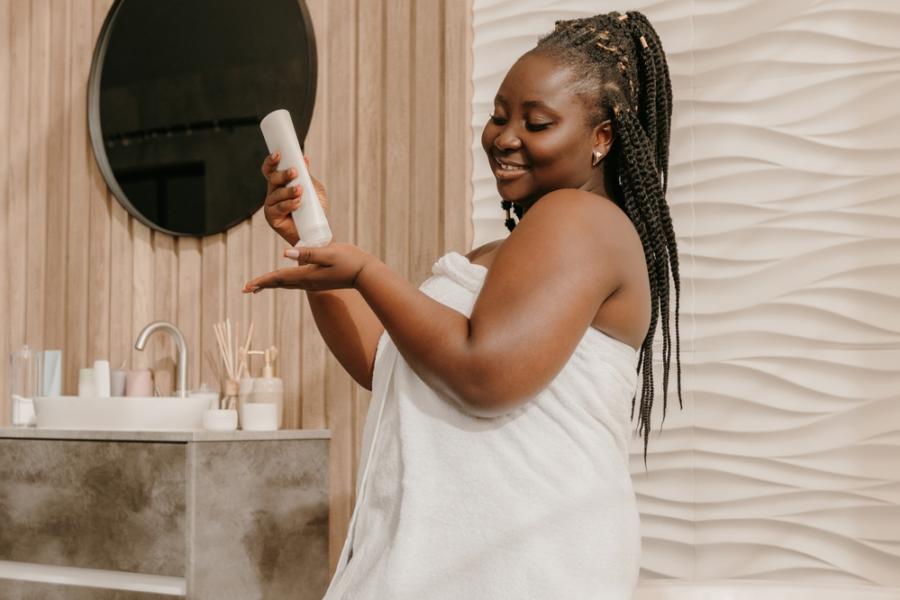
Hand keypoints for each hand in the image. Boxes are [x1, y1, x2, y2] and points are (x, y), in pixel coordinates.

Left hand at [243, 242, 373, 292]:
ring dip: (272, 283)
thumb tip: (285, 253)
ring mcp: (313, 283)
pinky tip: (284, 278)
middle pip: (279, 283)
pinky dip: (284, 281)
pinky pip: (296, 282)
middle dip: (263, 284)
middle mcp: (307, 282)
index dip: (261, 280)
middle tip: (246, 289)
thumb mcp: (330, 253)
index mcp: (307, 275)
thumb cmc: (350, 261)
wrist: (366, 275)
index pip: (278, 277)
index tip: (246, 286)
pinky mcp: (319, 281)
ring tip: (260, 285)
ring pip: (287, 284)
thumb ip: (309, 253)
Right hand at [261, 152, 329, 245]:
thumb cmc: (314, 209)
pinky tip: (298, 202)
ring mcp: (271, 205)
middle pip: (272, 179)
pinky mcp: (272, 218)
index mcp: (280, 184)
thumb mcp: (313, 189)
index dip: (271, 161)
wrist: (317, 231)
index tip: (278, 153)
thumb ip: (307, 176)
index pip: (271, 170)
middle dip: (282, 174)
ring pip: (276, 193)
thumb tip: (304, 159)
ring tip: (300, 190)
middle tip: (294, 172)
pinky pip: (279, 208)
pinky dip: (289, 204)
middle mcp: (273, 193)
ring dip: (288, 190)